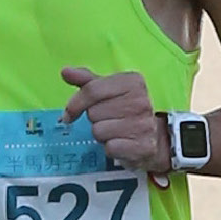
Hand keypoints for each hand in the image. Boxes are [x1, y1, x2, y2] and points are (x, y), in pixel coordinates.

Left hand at [64, 58, 182, 186]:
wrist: (155, 137)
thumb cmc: (126, 111)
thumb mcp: (109, 91)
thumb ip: (87, 80)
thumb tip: (65, 71)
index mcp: (133, 82)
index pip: (92, 90)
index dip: (75, 104)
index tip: (69, 114)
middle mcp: (141, 101)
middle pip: (94, 112)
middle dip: (96, 119)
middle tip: (109, 120)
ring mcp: (144, 124)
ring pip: (99, 131)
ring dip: (103, 135)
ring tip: (116, 131)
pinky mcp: (143, 146)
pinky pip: (109, 148)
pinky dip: (111, 148)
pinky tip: (122, 143)